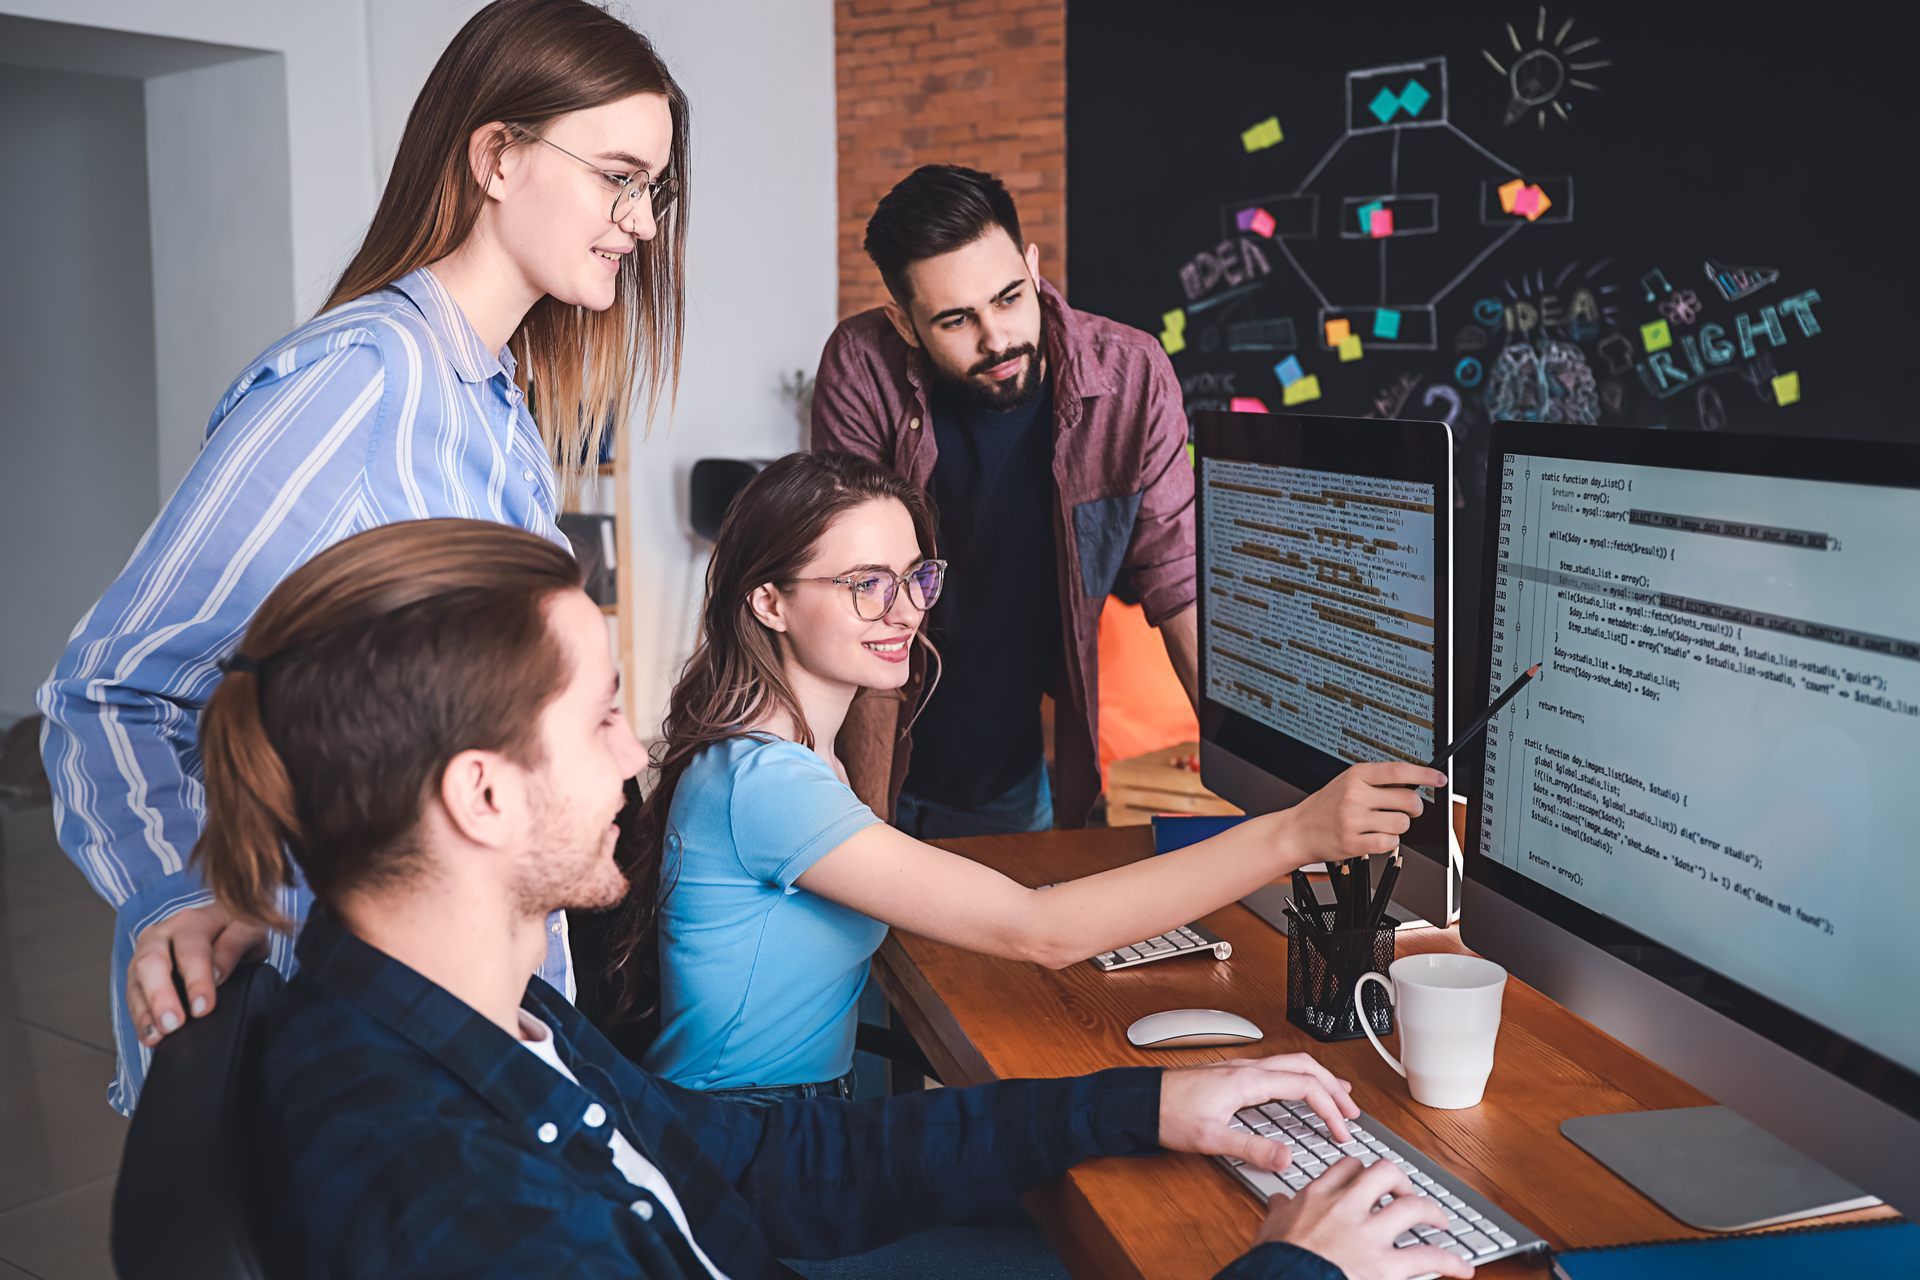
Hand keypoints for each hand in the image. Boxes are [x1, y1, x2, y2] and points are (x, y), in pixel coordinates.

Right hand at [128, 902, 268, 1047]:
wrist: (223, 926)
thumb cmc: (235, 930)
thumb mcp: (248, 930)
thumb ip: (234, 945)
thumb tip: (217, 974)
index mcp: (192, 921)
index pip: (191, 951)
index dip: (196, 980)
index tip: (203, 1007)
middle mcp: (162, 934)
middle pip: (152, 963)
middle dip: (160, 996)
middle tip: (173, 1023)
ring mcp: (146, 954)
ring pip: (136, 981)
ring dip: (145, 1011)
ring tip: (157, 1035)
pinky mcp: (138, 974)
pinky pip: (133, 996)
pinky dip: (140, 1018)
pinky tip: (150, 1036)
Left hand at [1159, 1053, 1358, 1170]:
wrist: (1139, 1101)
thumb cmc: (1168, 1115)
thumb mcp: (1211, 1139)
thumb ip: (1252, 1148)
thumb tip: (1287, 1159)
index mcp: (1247, 1080)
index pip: (1304, 1086)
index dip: (1329, 1109)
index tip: (1342, 1131)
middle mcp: (1246, 1068)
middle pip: (1303, 1067)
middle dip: (1332, 1088)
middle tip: (1352, 1112)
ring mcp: (1238, 1068)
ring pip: (1290, 1064)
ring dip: (1317, 1079)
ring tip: (1338, 1095)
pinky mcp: (1230, 1074)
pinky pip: (1275, 1068)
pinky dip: (1297, 1078)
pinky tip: (1295, 1090)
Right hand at [1256, 1157, 1472, 1279]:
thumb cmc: (1276, 1260)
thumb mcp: (1270, 1228)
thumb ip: (1279, 1210)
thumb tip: (1277, 1201)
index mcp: (1318, 1196)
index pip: (1348, 1167)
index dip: (1363, 1171)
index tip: (1368, 1181)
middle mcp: (1347, 1207)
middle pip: (1385, 1173)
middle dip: (1401, 1181)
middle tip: (1406, 1193)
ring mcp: (1369, 1235)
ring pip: (1413, 1206)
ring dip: (1433, 1212)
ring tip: (1442, 1221)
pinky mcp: (1385, 1265)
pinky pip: (1427, 1257)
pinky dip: (1450, 1262)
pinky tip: (1462, 1269)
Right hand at [1282, 763, 1446, 862]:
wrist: (1298, 830)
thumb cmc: (1325, 807)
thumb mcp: (1347, 782)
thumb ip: (1376, 780)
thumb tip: (1413, 782)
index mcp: (1356, 775)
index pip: (1399, 771)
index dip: (1424, 774)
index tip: (1439, 778)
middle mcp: (1355, 795)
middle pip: (1408, 800)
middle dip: (1415, 808)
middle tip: (1407, 809)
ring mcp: (1353, 819)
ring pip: (1402, 823)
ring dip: (1398, 827)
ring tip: (1382, 825)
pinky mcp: (1353, 842)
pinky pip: (1390, 843)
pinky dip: (1388, 842)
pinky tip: (1375, 837)